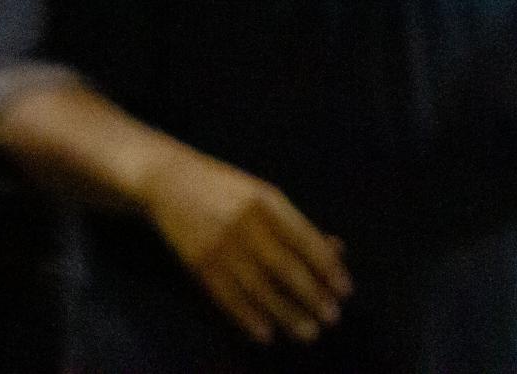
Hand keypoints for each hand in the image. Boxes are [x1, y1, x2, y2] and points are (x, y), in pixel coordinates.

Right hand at [138, 146, 350, 344]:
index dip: (327, 267)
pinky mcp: (198, 264)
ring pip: (258, 288)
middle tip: (332, 318)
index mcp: (268, 202)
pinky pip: (227, 297)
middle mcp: (246, 225)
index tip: (345, 290)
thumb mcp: (265, 196)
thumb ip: (297, 224)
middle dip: (311, 295)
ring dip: (285, 313)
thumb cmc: (227, 189)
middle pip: (284, 267)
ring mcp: (220, 246)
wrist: (170, 183)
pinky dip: (247, 318)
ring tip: (308, 332)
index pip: (305, 240)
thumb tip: (336, 251)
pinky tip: (266, 334)